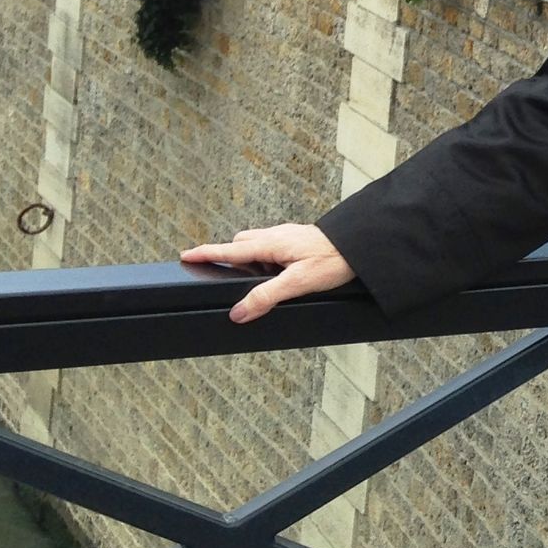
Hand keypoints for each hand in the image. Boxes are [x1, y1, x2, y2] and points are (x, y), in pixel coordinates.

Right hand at [180, 223, 354, 323]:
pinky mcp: (299, 239)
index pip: (230, 249)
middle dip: (228, 257)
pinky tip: (279, 273)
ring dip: (249, 259)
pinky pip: (273, 246)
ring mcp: (288, 235)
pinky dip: (266, 258)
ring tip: (257, 282)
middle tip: (222, 274)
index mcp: (271, 244)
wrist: (361, 245)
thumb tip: (238, 312)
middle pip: (241, 244)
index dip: (206, 253)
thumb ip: (267, 297)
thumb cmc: (335, 260)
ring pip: (257, 244)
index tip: (185, 255)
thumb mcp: (298, 283)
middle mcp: (277, 235)